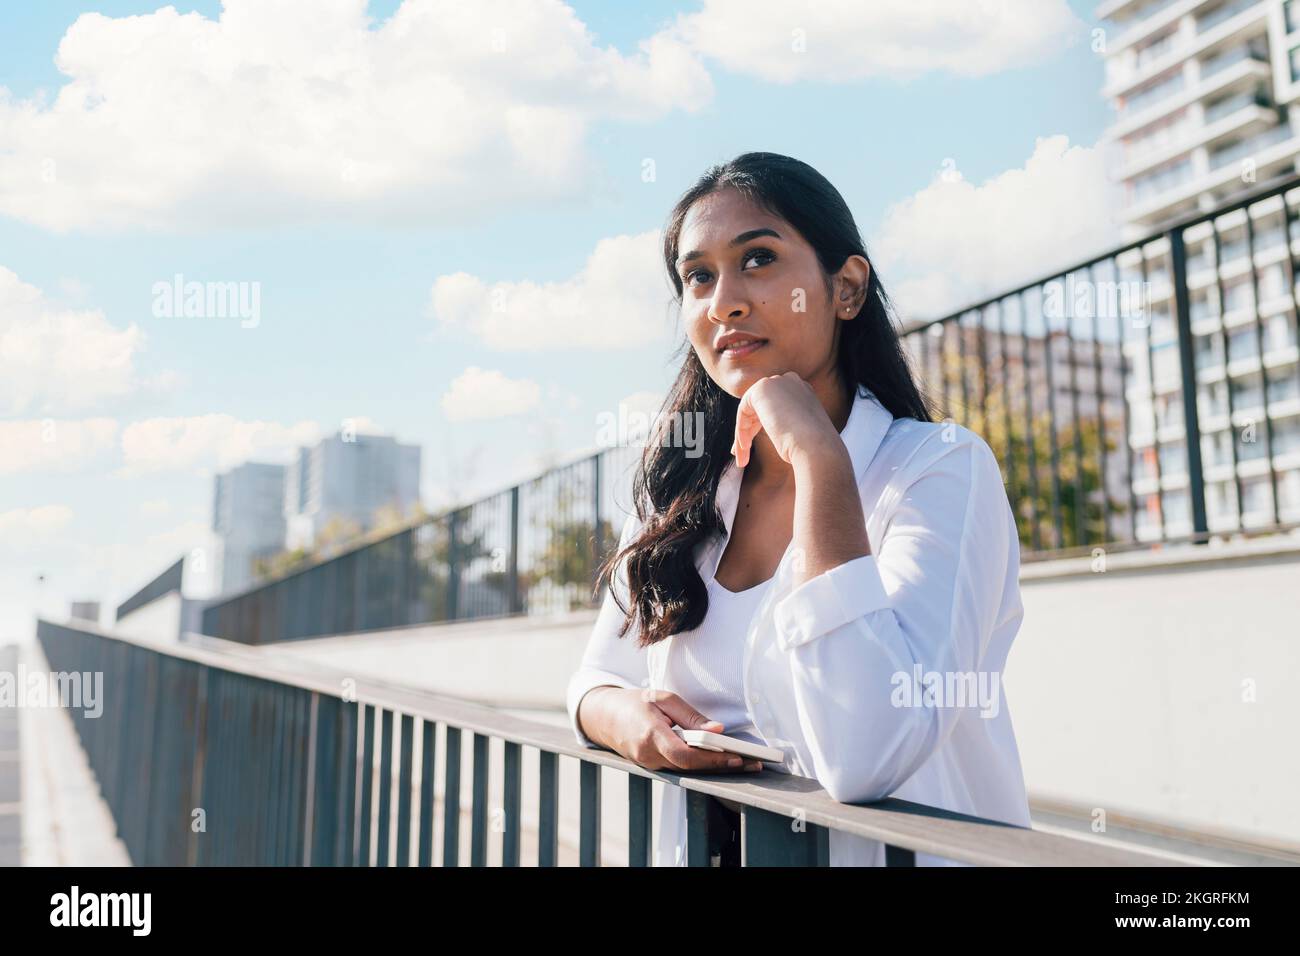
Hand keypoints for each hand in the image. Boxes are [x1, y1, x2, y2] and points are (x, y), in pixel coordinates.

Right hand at [582, 687, 763, 772]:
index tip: (736, 757)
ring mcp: (649, 765)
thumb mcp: (663, 698)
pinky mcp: (652, 768)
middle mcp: (649, 756)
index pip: (686, 756)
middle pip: (692, 768)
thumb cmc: (635, 703)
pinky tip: (721, 761)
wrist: (604, 717)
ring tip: (745, 763)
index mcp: (651, 735)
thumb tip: (717, 731)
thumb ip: (690, 716)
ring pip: (688, 771)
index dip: (712, 759)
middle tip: (753, 765)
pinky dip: (702, 766)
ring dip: (715, 768)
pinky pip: (680, 769)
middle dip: (723, 766)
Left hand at [730, 371, 841, 468]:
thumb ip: (786, 425)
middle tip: (741, 456)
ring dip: (743, 435)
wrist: (816, 447)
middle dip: (748, 431)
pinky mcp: (762, 389)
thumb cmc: (812, 450)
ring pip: (750, 409)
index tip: (753, 447)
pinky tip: (745, 447)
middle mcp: (792, 382)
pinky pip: (743, 410)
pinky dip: (741, 430)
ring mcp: (777, 382)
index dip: (760, 426)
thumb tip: (772, 428)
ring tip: (741, 460)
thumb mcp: (800, 434)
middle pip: (760, 406)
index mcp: (804, 392)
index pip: (775, 405)